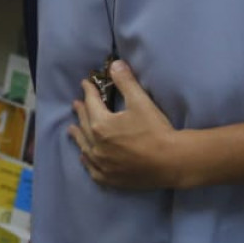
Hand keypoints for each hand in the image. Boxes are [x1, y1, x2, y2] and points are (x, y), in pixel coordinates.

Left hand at [68, 59, 188, 189]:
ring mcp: (102, 164)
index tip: (85, 84)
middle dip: (81, 111)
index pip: (91, 103)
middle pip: (85, 124)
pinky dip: (87, 161)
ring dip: (78, 135)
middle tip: (77, 104)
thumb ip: (125, 82)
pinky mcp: (110, 178)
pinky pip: (92, 169)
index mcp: (101, 125)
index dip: (89, 91)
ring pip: (85, 147)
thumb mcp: (141, 101)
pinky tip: (84, 157)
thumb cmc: (156, 130)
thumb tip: (115, 64)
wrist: (171, 162)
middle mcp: (96, 145)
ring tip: (72, 128)